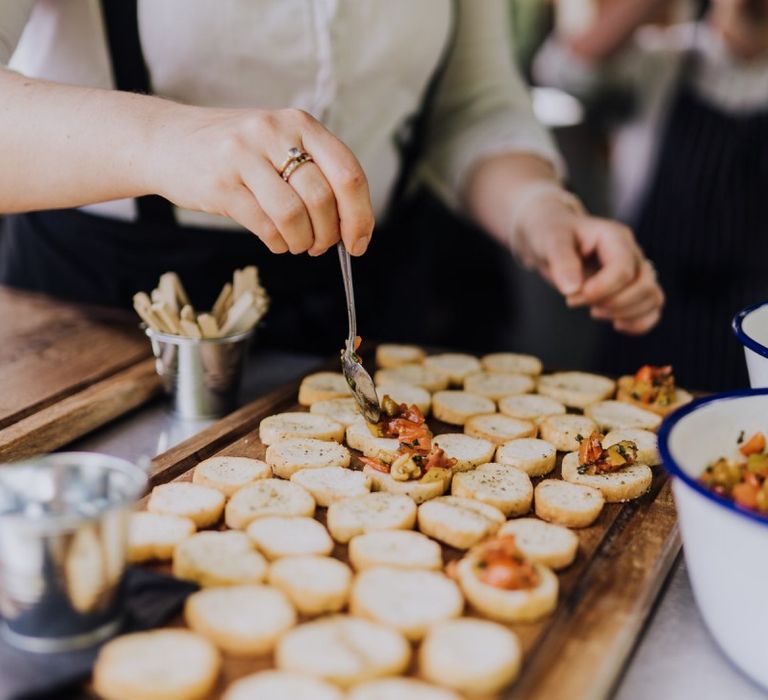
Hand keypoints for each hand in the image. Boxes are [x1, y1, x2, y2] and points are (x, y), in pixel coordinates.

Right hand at [146, 105, 373, 255]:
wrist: (167, 141)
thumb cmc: (235, 151)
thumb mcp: (279, 144)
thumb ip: (315, 172)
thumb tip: (351, 226)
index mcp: (300, 123)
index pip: (348, 174)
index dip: (360, 215)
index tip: (358, 242)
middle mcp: (274, 133)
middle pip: (323, 199)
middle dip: (329, 234)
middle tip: (321, 246)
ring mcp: (245, 156)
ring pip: (294, 216)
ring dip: (303, 242)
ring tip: (298, 244)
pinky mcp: (221, 184)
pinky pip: (265, 227)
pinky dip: (279, 243)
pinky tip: (276, 240)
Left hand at [514, 201, 663, 334]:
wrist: (551, 238)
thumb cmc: (551, 234)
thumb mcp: (550, 241)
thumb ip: (562, 261)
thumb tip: (573, 289)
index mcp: (615, 237)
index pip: (623, 270)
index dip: (602, 289)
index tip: (571, 296)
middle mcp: (632, 253)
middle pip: (645, 286)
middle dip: (612, 303)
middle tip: (575, 301)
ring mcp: (635, 271)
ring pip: (654, 298)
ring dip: (625, 313)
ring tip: (593, 311)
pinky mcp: (631, 288)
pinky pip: (651, 310)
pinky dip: (638, 323)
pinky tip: (615, 324)